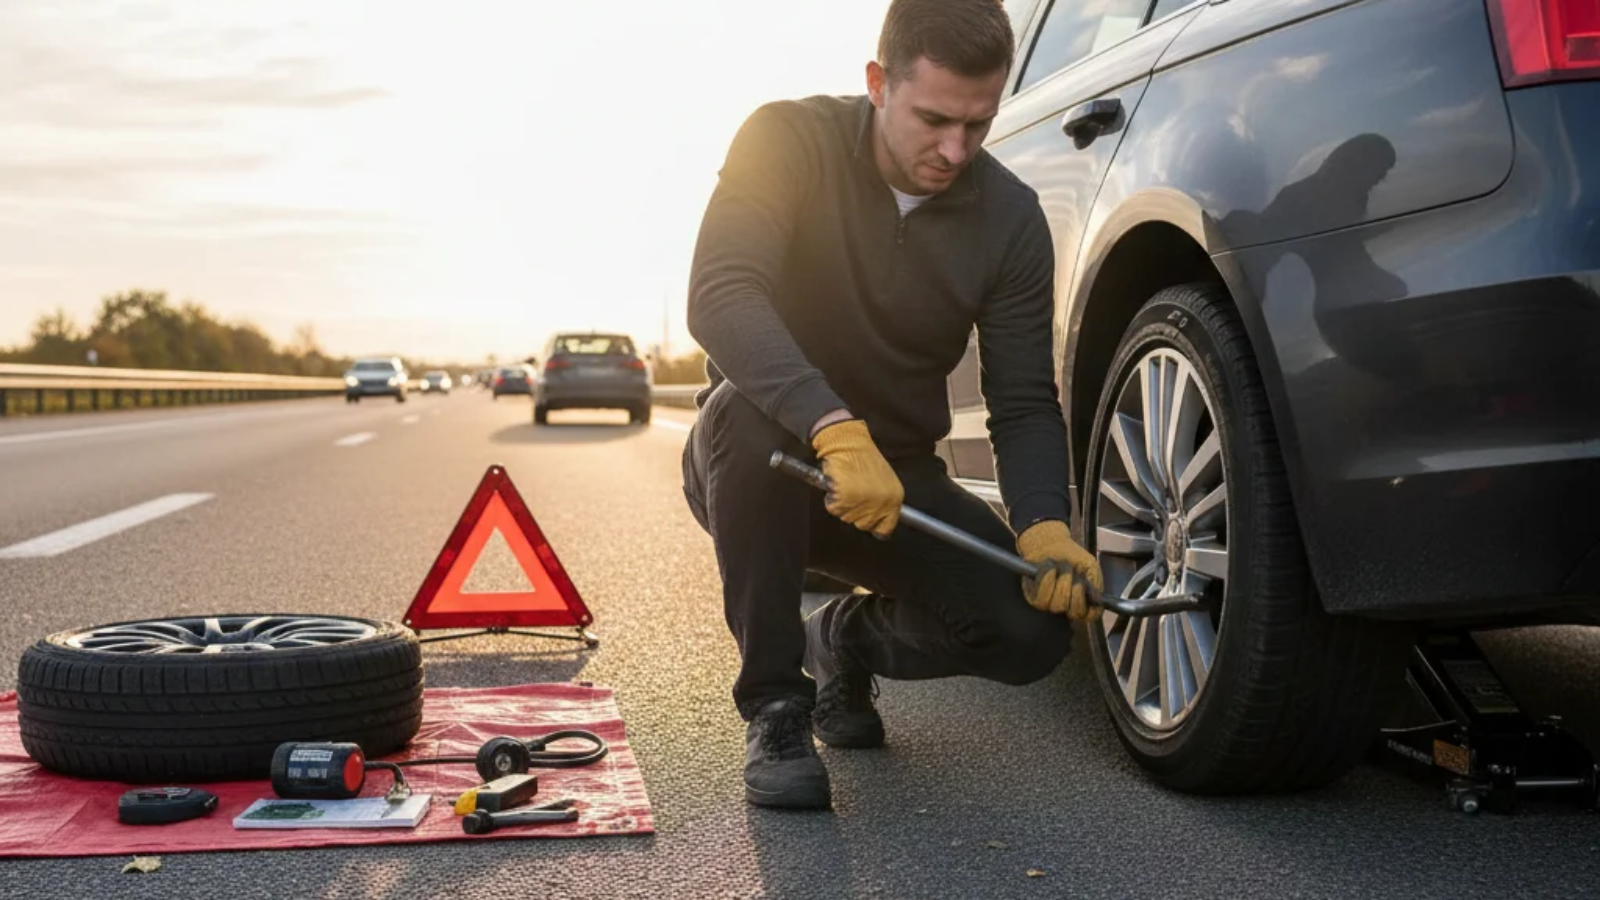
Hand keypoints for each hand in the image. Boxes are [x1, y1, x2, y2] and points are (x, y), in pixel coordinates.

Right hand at [810, 419, 902, 537]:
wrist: (848, 441)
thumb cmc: (863, 458)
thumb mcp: (882, 481)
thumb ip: (882, 501)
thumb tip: (877, 525)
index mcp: (894, 498)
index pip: (885, 528)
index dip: (874, 524)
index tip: (866, 518)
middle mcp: (881, 503)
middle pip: (863, 525)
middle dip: (855, 512)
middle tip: (853, 491)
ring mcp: (862, 502)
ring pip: (846, 517)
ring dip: (842, 504)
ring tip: (845, 483)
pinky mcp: (844, 497)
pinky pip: (833, 507)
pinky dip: (831, 497)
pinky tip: (837, 481)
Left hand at [1016, 520, 1103, 619]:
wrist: (1050, 543)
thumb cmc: (1071, 556)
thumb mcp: (1090, 566)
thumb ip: (1095, 582)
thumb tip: (1097, 600)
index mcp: (1083, 601)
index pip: (1089, 617)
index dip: (1090, 609)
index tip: (1086, 590)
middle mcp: (1067, 606)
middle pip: (1073, 612)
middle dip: (1074, 589)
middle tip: (1071, 572)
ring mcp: (1050, 604)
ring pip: (1057, 605)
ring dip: (1061, 582)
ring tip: (1060, 568)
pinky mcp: (1034, 598)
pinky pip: (1042, 599)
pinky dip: (1047, 580)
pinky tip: (1049, 568)